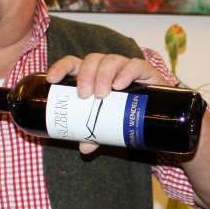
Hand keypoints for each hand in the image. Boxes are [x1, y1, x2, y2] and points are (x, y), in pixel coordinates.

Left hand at [47, 53, 169, 153]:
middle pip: (92, 60)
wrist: (157, 111)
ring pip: (111, 60)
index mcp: (92, 74)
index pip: (73, 63)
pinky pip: (134, 65)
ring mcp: (125, 66)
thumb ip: (96, 134)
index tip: (52, 80)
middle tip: (84, 95)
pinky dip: (126, 73)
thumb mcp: (108, 123)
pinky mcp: (144, 70)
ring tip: (102, 94)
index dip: (61, 67)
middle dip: (86, 75)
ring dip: (103, 75)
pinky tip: (121, 85)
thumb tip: (84, 148)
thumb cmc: (126, 111)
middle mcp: (106, 67)